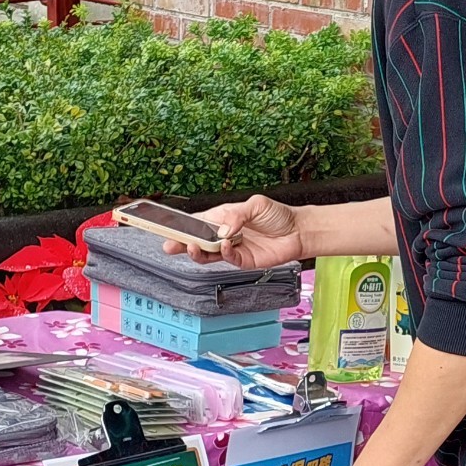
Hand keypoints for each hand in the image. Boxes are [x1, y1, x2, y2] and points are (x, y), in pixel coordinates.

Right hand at [167, 195, 303, 269]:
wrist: (299, 231)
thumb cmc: (278, 215)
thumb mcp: (256, 204)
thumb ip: (237, 215)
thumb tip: (222, 228)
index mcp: (222, 218)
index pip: (197, 222)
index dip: (182, 226)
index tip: (166, 227)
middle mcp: (224, 235)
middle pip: (197, 241)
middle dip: (181, 243)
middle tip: (168, 245)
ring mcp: (233, 249)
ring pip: (208, 254)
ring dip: (198, 251)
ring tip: (191, 246)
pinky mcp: (244, 261)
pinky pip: (228, 260)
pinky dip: (224, 253)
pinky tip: (225, 245)